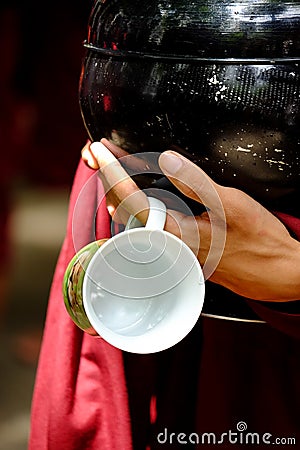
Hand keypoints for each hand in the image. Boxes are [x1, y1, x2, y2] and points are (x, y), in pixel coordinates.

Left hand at [82, 139, 299, 301]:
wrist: (273, 272)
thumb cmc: (257, 240)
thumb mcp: (231, 205)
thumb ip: (197, 183)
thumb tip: (169, 161)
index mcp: (174, 231)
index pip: (130, 197)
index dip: (112, 170)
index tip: (98, 150)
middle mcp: (166, 244)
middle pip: (124, 209)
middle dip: (107, 178)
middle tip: (97, 153)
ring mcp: (171, 248)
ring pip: (133, 218)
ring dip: (119, 191)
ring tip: (110, 167)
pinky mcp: (179, 249)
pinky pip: (147, 224)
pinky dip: (135, 204)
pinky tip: (133, 197)